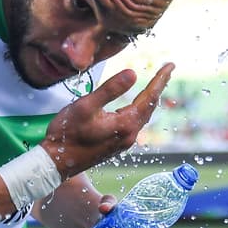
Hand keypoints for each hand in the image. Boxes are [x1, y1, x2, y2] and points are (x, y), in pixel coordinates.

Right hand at [41, 63, 174, 178]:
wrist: (56, 162)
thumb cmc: (67, 134)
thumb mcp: (86, 106)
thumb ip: (110, 89)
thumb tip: (133, 73)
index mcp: (125, 123)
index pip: (149, 97)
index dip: (160, 79)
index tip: (171, 65)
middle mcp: (129, 135)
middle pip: (150, 107)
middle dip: (159, 87)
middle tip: (167, 71)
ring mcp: (123, 142)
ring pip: (143, 116)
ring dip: (149, 99)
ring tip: (155, 85)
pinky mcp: (116, 145)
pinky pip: (134, 123)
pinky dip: (139, 109)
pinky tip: (135, 105)